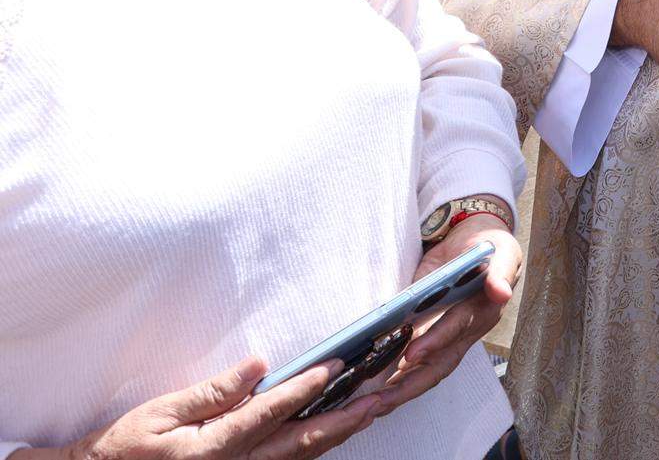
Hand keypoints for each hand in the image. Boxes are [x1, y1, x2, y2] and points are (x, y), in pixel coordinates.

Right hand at [37, 356, 380, 459]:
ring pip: (299, 457)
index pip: (268, 415)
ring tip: (371, 408)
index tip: (335, 367)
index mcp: (211, 449)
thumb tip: (258, 365)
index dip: (304, 389)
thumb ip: (213, 393)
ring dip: (338, 433)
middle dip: (342, 419)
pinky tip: (339, 427)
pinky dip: (316, 446)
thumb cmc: (125, 448)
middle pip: (298, 443)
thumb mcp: (160, 414)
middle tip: (377, 397)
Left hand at [364, 218, 520, 416]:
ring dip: (404, 390)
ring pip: (431, 371)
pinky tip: (380, 392)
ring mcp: (454, 337)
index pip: (457, 327)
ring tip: (375, 405)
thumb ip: (500, 271)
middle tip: (382, 400)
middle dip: (412, 384)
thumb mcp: (499, 251)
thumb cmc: (487, 247)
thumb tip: (502, 292)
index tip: (410, 355)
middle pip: (442, 363)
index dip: (435, 341)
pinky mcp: (439, 337)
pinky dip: (402, 380)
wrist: (479, 243)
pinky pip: (423, 365)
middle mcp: (469, 329)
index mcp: (482, 308)